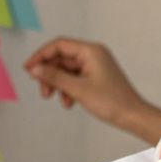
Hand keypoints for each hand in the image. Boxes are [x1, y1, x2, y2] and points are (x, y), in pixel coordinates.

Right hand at [24, 38, 148, 127]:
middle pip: (61, 58)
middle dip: (49, 74)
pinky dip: (68, 89)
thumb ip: (54, 77)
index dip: (40, 56)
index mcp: (91, 50)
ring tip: (55, 99)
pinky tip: (68, 102)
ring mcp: (94, 65)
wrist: (132, 116)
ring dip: (58, 84)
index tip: (28, 69)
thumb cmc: (112, 101)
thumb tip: (35, 69)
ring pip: (66, 70)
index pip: (59, 45)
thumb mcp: (77, 89)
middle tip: (43, 91)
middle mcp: (93, 54)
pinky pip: (75, 78)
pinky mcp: (95, 77)